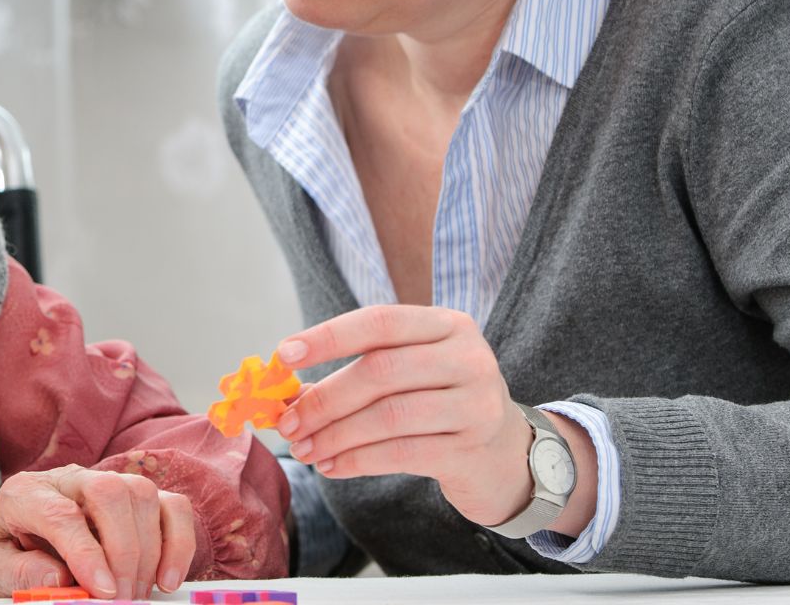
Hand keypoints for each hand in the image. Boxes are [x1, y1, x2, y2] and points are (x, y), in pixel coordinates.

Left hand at [0, 465, 196, 600]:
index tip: (102, 591)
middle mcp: (68, 479)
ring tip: (136, 593)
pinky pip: (172, 506)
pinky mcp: (140, 497)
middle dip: (122, 550)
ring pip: (141, 493)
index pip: (60, 514)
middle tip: (121, 597)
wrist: (31, 544)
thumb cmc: (18, 556)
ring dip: (148, 551)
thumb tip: (58, 577)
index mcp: (25, 494)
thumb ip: (19, 573)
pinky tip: (167, 579)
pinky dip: (178, 543)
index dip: (85, 554)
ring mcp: (108, 483)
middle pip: (108, 491)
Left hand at [274, 305, 569, 529]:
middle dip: (325, 399)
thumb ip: (360, 371)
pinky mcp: (472, 448)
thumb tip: (288, 393)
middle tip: (288, 423)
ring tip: (304, 450)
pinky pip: (402, 453)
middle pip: (380, 372)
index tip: (284, 355)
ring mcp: (475, 403)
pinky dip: (358, 461)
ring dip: (335, 435)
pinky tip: (332, 467)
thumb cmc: (441, 403)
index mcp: (447, 325)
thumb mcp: (411, 372)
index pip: (379, 322)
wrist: (505, 453)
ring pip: (388, 416)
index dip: (328, 337)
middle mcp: (467, 357)